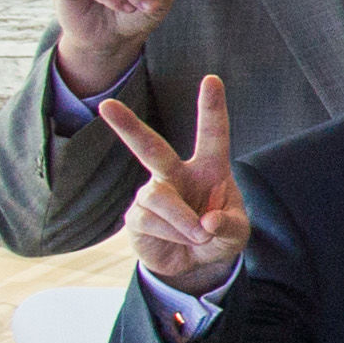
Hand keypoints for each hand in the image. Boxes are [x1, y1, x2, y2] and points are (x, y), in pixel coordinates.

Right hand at [89, 72, 243, 295]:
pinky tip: (179, 241)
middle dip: (128, 126)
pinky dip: (173, 235)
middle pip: (150, 147)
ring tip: (199, 236)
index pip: (212, 134)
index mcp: (209, 168)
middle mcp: (176, 174)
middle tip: (106, 105)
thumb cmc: (219, 235)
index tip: (211, 79)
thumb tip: (206, 222)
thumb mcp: (237, 234)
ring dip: (184, 221)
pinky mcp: (136, 216)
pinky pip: (151, 221)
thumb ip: (229, 226)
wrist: (195, 263)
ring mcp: (152, 193)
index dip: (212, 108)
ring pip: (159, 197)